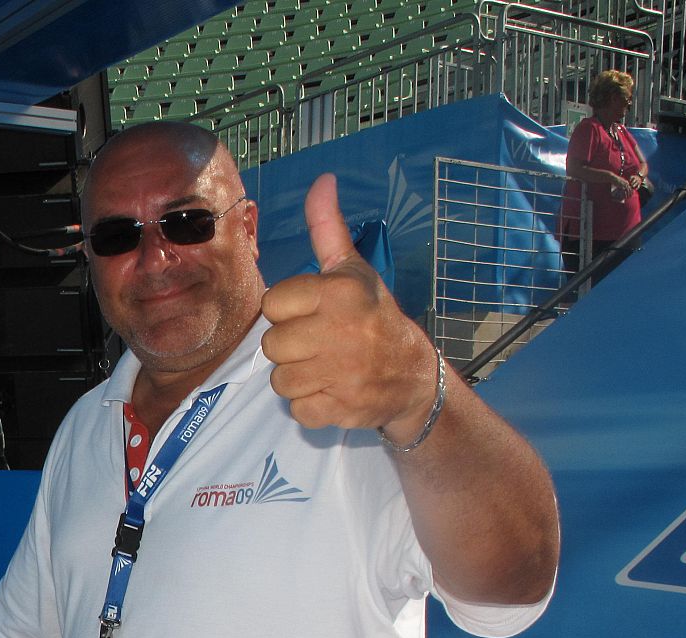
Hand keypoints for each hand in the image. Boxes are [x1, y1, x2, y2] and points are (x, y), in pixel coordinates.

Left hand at [260, 173, 438, 440]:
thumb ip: (328, 229)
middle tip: (320, 343)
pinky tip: (333, 390)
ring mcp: (341, 374)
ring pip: (280, 380)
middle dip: (291, 347)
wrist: (413, 376)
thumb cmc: (374, 316)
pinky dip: (311, 405)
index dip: (288, 311)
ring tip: (326, 367)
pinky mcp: (339, 409)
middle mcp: (341, 332)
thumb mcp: (353, 270)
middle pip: (272, 345)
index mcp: (340, 293)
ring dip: (298, 377)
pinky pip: (297, 409)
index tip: (313, 312)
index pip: (273, 304)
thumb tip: (322, 180)